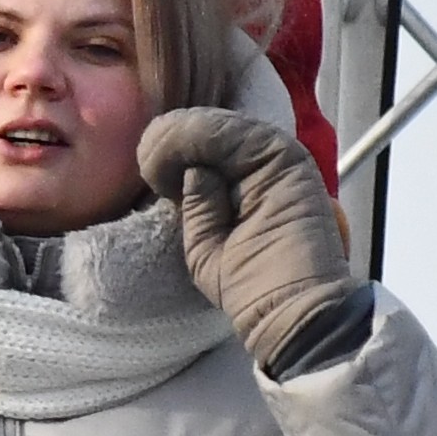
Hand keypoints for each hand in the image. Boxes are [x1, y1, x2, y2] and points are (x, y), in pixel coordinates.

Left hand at [138, 108, 366, 374]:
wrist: (290, 310)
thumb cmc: (250, 287)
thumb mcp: (204, 246)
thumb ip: (196, 206)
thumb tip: (191, 169)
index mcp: (244, 182)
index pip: (203, 146)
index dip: (172, 149)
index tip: (149, 171)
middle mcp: (260, 164)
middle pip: (208, 130)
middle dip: (170, 140)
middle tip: (146, 160)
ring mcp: (274, 157)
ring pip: (216, 125)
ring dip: (177, 138)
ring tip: (154, 162)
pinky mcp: (284, 157)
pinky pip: (233, 131)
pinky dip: (196, 138)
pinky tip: (175, 163)